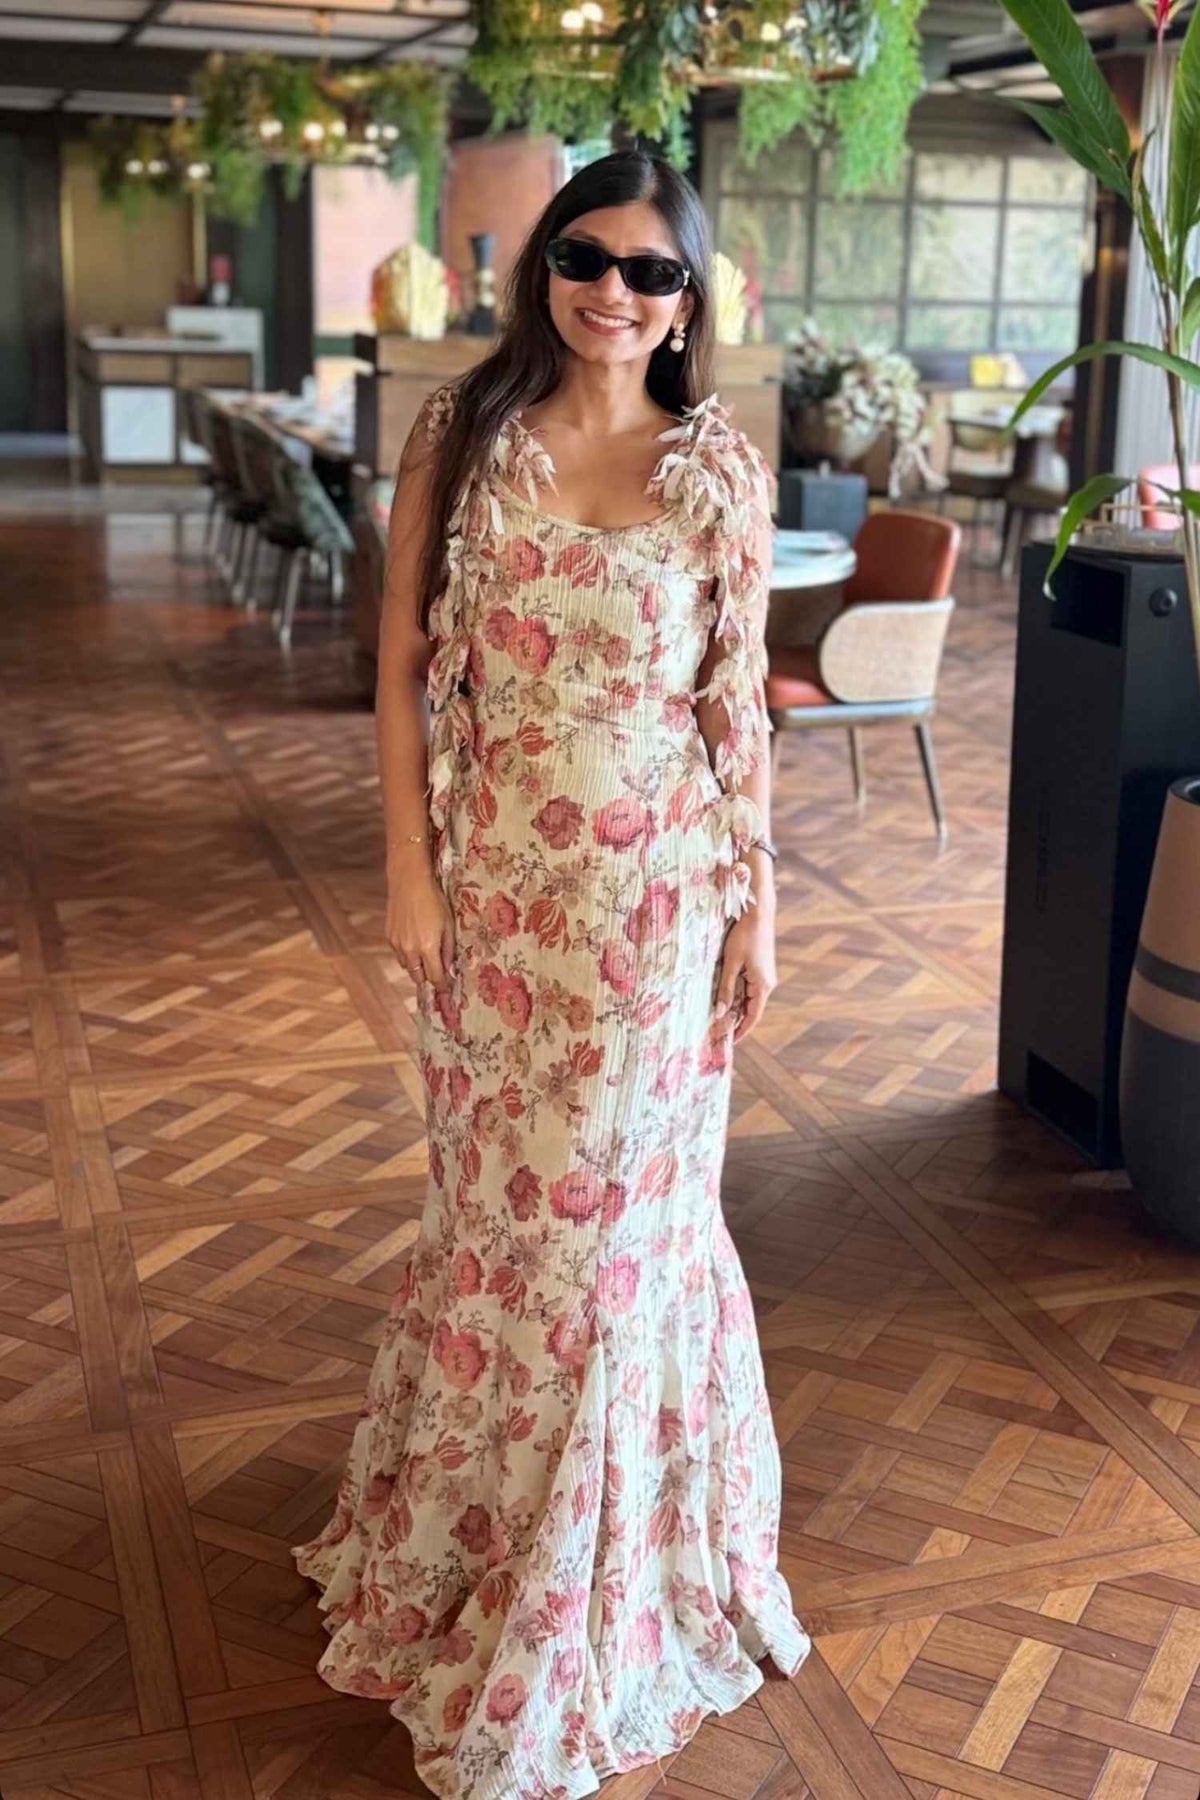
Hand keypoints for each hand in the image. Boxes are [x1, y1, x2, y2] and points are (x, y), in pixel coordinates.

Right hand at [385, 860, 456, 991]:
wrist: (409, 882)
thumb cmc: (434, 900)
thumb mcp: (448, 924)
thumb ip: (448, 949)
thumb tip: (449, 967)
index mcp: (428, 947)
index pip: (435, 977)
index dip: (442, 986)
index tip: (447, 991)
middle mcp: (410, 949)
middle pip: (418, 977)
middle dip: (428, 978)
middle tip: (437, 974)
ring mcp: (397, 944)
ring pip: (407, 967)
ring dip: (417, 967)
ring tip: (425, 956)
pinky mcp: (389, 937)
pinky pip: (399, 954)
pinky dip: (407, 955)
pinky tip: (414, 943)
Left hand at [714, 904, 776, 1044]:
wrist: (758, 913)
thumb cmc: (744, 936)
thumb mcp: (731, 964)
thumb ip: (725, 989)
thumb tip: (720, 1014)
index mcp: (763, 986)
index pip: (752, 1017)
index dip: (741, 1031)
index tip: (728, 1042)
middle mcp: (766, 983)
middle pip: (749, 1009)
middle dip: (734, 1020)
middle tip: (716, 1031)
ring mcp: (764, 975)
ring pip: (747, 997)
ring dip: (733, 1006)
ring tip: (716, 1016)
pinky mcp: (759, 967)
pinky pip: (747, 986)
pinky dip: (735, 994)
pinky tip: (722, 996)